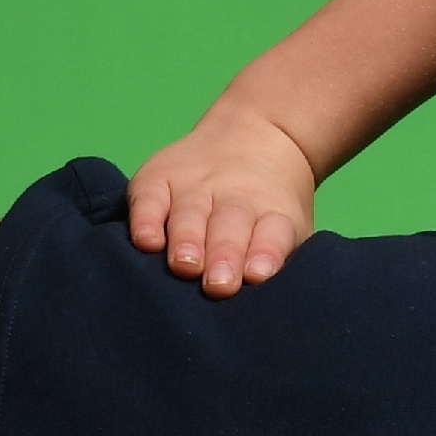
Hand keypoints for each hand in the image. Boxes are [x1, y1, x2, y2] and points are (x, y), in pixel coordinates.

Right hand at [125, 101, 319, 295]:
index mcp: (274, 212)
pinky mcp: (158, 176)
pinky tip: (146, 242)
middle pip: (230, 225)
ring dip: (187, 241)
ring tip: (185, 265)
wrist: (256, 135)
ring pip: (190, 213)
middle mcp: (235, 195)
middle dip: (223, 255)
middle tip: (218, 285)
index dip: (266, 252)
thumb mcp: (289, 228)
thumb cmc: (266, 209)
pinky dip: (146, 219)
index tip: (257, 274)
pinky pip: (149, 198)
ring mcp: (195, 184)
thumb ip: (280, 258)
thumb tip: (270, 300)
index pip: (274, 233)